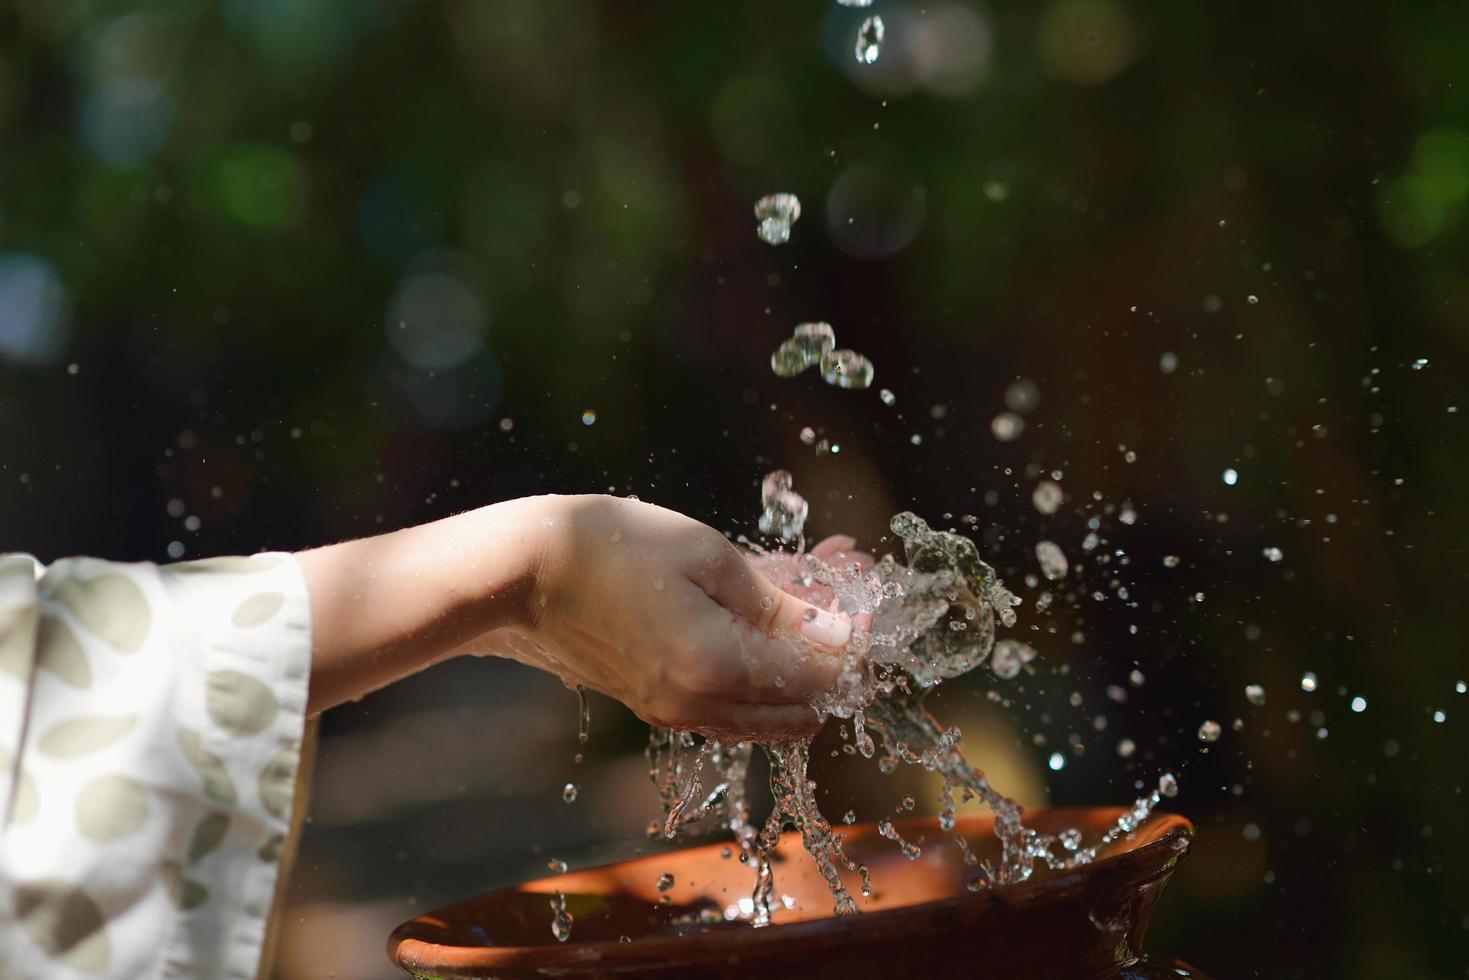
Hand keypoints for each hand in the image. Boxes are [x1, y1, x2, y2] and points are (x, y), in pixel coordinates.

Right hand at [488, 495, 852, 740]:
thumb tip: (840, 632)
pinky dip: (762, 667)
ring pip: (772, 711)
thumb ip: (780, 601)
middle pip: (806, 705)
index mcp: (719, 669)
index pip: (824, 674)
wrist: (522, 573)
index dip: (856, 634)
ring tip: (808, 588)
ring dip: (803, 658)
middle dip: (836, 649)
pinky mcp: (658, 705)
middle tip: (841, 586)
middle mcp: (701, 707)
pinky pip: (734, 704)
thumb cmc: (612, 546)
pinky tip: (762, 610)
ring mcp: (677, 713)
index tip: (861, 585)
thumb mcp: (707, 556)